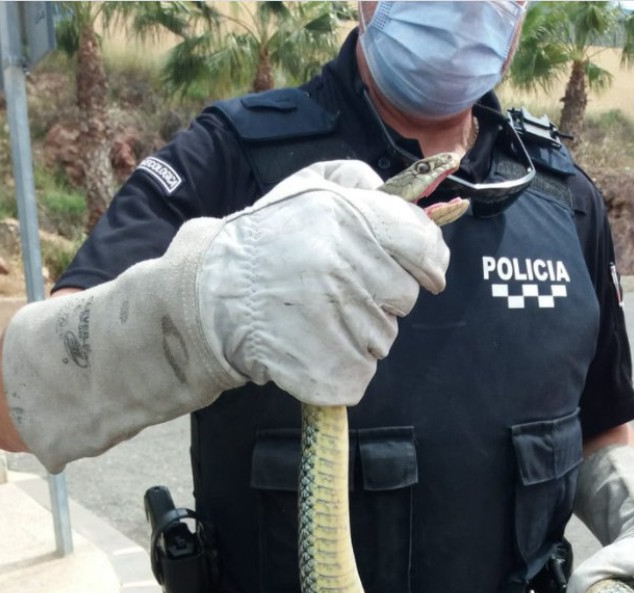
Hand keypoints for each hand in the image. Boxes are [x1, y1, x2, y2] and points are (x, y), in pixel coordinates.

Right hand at [192, 159, 449, 404]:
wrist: (206, 297)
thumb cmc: (260, 240)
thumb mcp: (305, 184)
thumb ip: (358, 179)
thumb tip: (403, 201)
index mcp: (350, 220)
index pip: (425, 246)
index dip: (428, 259)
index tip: (421, 267)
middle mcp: (349, 269)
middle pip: (405, 297)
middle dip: (381, 294)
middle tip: (337, 288)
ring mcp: (340, 323)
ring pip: (383, 337)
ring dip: (359, 331)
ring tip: (315, 315)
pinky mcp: (330, 369)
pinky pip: (361, 373)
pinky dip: (343, 366)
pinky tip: (312, 345)